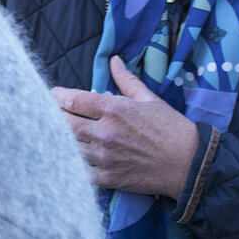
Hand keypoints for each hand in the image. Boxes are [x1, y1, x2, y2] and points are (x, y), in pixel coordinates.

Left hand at [50, 56, 197, 198]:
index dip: (57, 96)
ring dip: (59, 140)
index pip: (73, 99)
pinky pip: (79, 171)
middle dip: (53, 117)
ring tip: (53, 134)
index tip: (53, 95)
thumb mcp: (150, 99)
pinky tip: (67, 158)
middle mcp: (105, 132)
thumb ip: (126, 80)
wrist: (190, 164)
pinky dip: (71, 165)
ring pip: (67, 147)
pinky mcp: (108, 178)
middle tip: (48, 114)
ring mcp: (105, 157)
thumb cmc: (171, 128)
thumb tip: (113, 60)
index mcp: (114, 109)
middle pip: (63, 123)